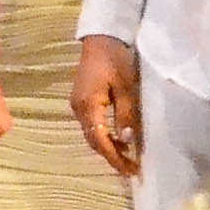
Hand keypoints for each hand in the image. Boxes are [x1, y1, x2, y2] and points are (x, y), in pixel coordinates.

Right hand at [71, 34, 141, 178]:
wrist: (101, 39)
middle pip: (94, 141)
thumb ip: (125, 114)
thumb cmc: (115, 60)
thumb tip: (127, 141)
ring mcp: (78, 105)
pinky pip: (92, 125)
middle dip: (112, 156)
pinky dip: (104, 136)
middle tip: (132, 169)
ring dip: (108, 147)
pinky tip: (118, 139)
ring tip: (128, 158)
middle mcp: (78, 109)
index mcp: (88, 106)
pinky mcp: (82, 101)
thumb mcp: (126, 87)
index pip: (100, 140)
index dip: (115, 158)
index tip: (131, 171)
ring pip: (92, 134)